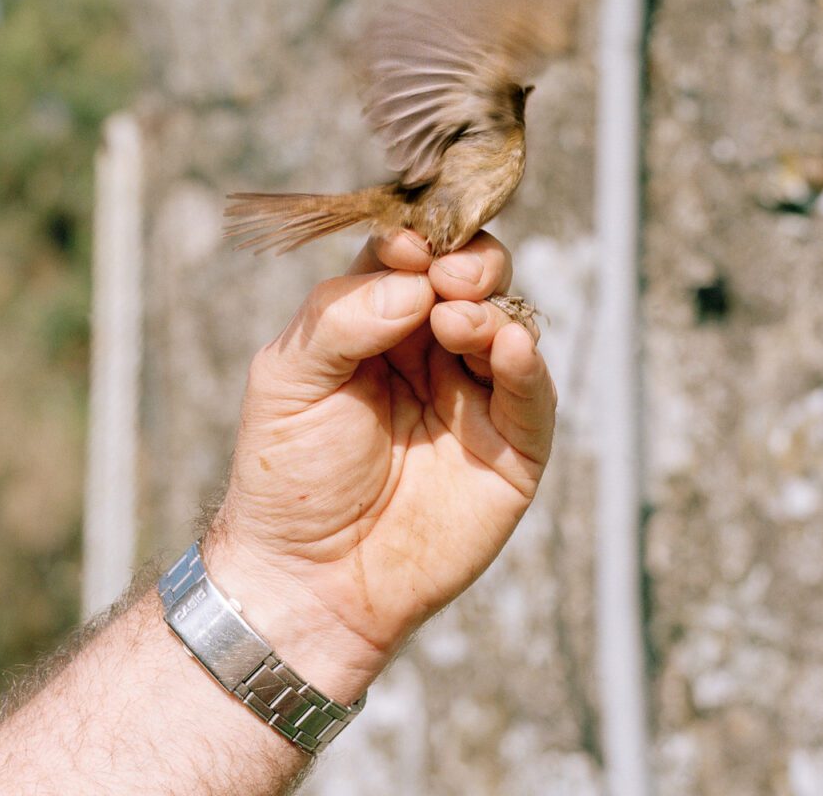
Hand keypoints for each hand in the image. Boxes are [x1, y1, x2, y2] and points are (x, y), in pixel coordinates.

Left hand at [205, 230, 555, 701]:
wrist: (311, 580)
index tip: (407, 248)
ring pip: (508, 322)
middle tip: (448, 277)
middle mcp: (430, 350)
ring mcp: (475, 395)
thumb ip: (342, 315)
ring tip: (456, 320)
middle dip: (469, 262)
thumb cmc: (290, 475)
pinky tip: (507, 346)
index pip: (409, 258)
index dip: (416, 241)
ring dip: (490, 308)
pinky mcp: (512, 444)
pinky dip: (527, 361)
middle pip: (471, 276)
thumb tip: (415, 280)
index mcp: (375, 324)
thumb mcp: (290, 378)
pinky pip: (532, 392)